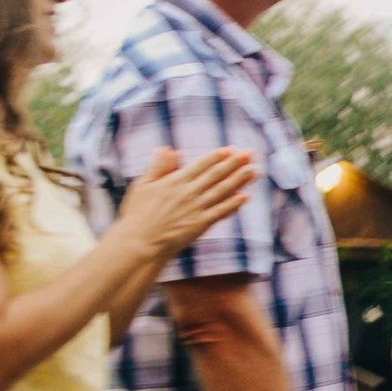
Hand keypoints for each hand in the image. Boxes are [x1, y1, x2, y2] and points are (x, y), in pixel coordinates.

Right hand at [114, 147, 257, 257]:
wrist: (139, 242)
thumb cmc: (137, 214)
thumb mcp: (143, 185)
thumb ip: (157, 167)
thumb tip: (167, 149)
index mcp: (175, 181)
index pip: (200, 165)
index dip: (217, 157)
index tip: (231, 149)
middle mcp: (188, 193)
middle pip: (216, 175)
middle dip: (234, 163)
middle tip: (250, 154)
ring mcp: (195, 208)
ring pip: (222, 191)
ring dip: (239, 180)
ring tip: (254, 170)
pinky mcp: (200, 224)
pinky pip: (220, 212)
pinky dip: (233, 204)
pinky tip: (245, 196)